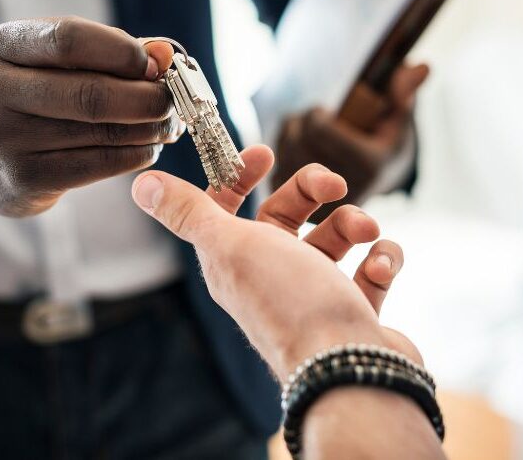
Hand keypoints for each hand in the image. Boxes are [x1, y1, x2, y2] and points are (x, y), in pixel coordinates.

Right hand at [0, 16, 181, 219]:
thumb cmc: (33, 95)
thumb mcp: (54, 61)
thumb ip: (109, 51)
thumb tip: (164, 54)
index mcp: (0, 45)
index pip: (69, 39)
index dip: (123, 52)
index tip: (156, 64)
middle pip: (90, 93)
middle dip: (146, 97)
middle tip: (173, 100)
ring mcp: (4, 139)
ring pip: (100, 132)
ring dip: (148, 128)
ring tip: (168, 124)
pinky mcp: (24, 179)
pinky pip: (97, 165)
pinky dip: (135, 155)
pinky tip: (149, 147)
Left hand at [131, 145, 419, 381]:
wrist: (349, 369)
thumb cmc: (289, 302)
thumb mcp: (230, 246)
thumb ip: (188, 212)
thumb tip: (141, 184)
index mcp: (234, 260)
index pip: (228, 207)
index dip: (240, 176)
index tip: (265, 154)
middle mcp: (271, 276)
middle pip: (287, 215)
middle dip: (312, 190)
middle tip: (335, 185)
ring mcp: (314, 294)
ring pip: (334, 238)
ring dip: (353, 223)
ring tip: (366, 231)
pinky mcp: (352, 310)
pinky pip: (370, 269)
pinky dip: (381, 259)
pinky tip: (380, 265)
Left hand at [273, 63, 428, 219]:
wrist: (374, 183)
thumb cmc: (385, 142)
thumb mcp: (398, 118)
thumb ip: (404, 92)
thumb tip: (421, 66)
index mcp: (368, 165)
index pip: (318, 128)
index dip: (315, 114)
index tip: (324, 111)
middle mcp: (344, 189)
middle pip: (298, 139)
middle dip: (301, 122)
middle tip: (313, 120)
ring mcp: (320, 203)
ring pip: (283, 154)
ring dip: (289, 136)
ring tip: (306, 134)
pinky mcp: (301, 211)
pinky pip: (276, 172)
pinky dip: (281, 157)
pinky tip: (296, 152)